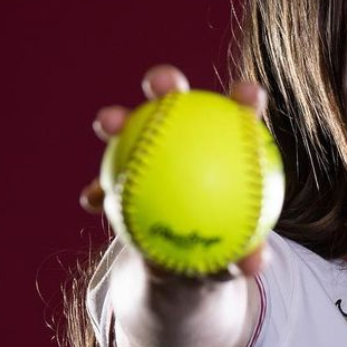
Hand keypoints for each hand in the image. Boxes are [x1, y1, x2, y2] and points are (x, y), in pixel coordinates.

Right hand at [79, 63, 270, 279]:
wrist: (184, 262)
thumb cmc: (222, 251)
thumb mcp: (236, 256)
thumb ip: (246, 255)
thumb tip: (255, 264)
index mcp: (226, 148)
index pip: (241, 115)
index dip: (247, 99)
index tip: (249, 95)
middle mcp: (186, 138)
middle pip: (177, 101)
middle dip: (166, 83)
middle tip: (161, 85)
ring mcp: (149, 152)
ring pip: (132, 127)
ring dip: (117, 119)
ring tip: (107, 123)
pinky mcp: (121, 177)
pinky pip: (107, 180)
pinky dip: (99, 188)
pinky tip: (92, 200)